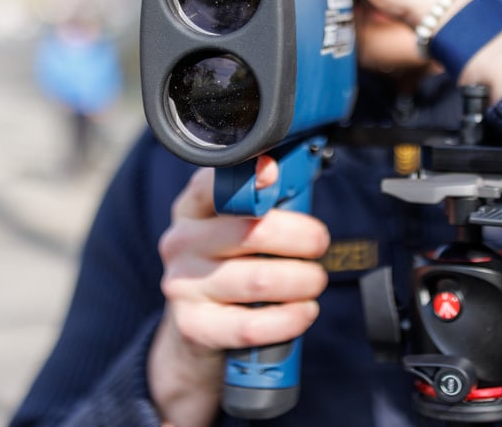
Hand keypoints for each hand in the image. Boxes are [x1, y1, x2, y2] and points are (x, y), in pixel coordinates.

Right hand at [148, 157, 329, 426]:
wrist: (196, 329)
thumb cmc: (231, 266)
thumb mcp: (240, 228)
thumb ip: (266, 204)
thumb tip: (297, 182)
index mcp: (192, 209)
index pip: (212, 185)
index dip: (246, 178)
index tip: (274, 173)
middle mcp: (181, 243)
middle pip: (251, 232)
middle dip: (301, 237)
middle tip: (319, 244)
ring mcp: (182, 286)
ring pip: (259, 280)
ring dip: (302, 280)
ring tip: (315, 280)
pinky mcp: (193, 327)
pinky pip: (252, 325)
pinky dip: (290, 318)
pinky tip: (304, 311)